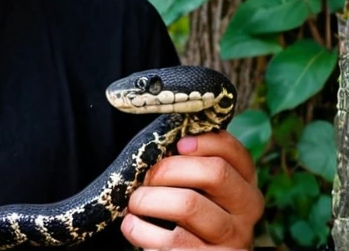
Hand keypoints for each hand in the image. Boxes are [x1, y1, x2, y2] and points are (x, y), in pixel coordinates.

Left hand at [120, 131, 263, 249]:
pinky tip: (133, 226)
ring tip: (135, 202)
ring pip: (189, 205)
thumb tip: (164, 140)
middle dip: (170, 169)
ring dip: (150, 199)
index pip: (234, 152)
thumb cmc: (190, 213)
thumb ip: (193, 163)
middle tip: (147, 178)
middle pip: (214, 173)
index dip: (205, 142)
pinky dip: (141, 229)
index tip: (178, 144)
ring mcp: (233, 241)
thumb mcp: (201, 188)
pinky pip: (172, 242)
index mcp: (246, 185)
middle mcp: (247, 212)